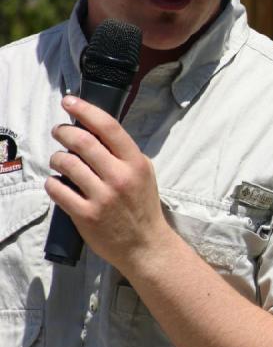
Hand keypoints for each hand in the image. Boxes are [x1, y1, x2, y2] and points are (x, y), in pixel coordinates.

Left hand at [45, 95, 173, 274]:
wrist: (145, 245)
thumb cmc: (143, 207)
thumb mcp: (144, 174)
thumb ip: (124, 154)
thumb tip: (97, 130)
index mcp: (135, 164)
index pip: (108, 128)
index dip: (85, 110)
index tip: (69, 101)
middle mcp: (119, 177)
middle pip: (81, 141)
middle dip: (63, 131)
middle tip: (59, 132)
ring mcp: (102, 197)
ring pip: (66, 163)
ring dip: (57, 158)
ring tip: (60, 161)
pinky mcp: (86, 215)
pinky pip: (57, 189)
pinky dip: (53, 183)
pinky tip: (58, 184)